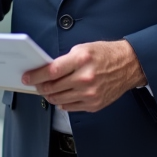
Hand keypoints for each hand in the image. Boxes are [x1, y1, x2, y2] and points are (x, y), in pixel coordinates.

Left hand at [23, 41, 146, 112]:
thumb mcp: (83, 48)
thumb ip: (64, 60)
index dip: (36, 76)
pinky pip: (70, 107)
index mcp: (81, 60)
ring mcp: (90, 94)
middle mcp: (85, 78)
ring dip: (50, 95)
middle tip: (36, 84)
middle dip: (40, 86)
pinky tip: (62, 96)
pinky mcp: (94, 105)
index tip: (27, 78)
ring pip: (59, 99)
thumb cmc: (106, 54)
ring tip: (48, 90)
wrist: (129, 65)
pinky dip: (63, 102)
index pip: (51, 71)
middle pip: (53, 87)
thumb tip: (47, 71)